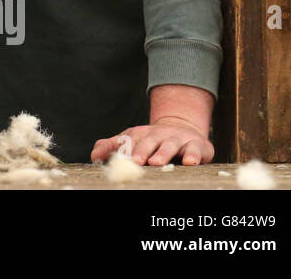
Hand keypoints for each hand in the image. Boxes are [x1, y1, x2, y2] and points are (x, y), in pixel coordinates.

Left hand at [90, 119, 214, 166]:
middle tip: (136, 161)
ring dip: (163, 153)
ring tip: (157, 162)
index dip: (125, 149)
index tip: (119, 158)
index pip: (130, 140)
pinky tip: (189, 162)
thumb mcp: (130, 140)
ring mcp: (177, 139)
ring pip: (170, 145)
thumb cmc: (152, 140)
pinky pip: (194, 150)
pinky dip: (192, 155)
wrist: (183, 128)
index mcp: (140, 134)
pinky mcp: (196, 145)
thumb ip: (110, 147)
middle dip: (142, 151)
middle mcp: (158, 134)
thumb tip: (94, 156)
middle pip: (149, 142)